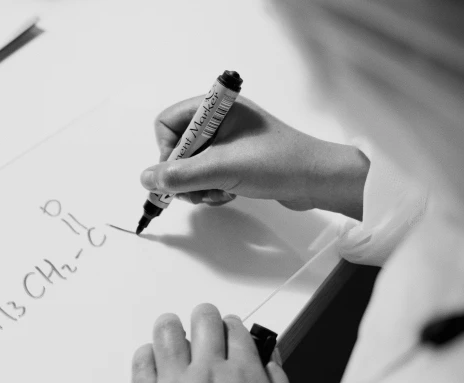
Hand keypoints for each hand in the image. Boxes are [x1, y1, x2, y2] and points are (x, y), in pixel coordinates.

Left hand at [132, 304, 296, 382]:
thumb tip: (268, 358)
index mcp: (244, 374)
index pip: (235, 327)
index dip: (232, 326)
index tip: (229, 332)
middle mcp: (208, 373)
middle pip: (203, 318)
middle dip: (206, 319)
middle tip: (204, 328)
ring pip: (166, 330)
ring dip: (172, 328)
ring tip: (174, 335)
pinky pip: (140, 361)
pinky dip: (148, 355)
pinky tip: (156, 361)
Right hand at [141, 96, 368, 219]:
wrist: (318, 180)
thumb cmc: (276, 163)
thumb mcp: (222, 169)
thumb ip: (179, 174)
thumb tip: (145, 178)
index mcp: (216, 108)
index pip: (167, 122)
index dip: (165, 150)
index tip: (175, 173)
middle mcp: (220, 120)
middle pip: (177, 147)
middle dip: (183, 174)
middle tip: (195, 190)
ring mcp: (228, 141)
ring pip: (191, 165)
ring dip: (197, 185)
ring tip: (216, 193)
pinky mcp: (236, 160)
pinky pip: (207, 174)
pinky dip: (211, 188)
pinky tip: (228, 194)